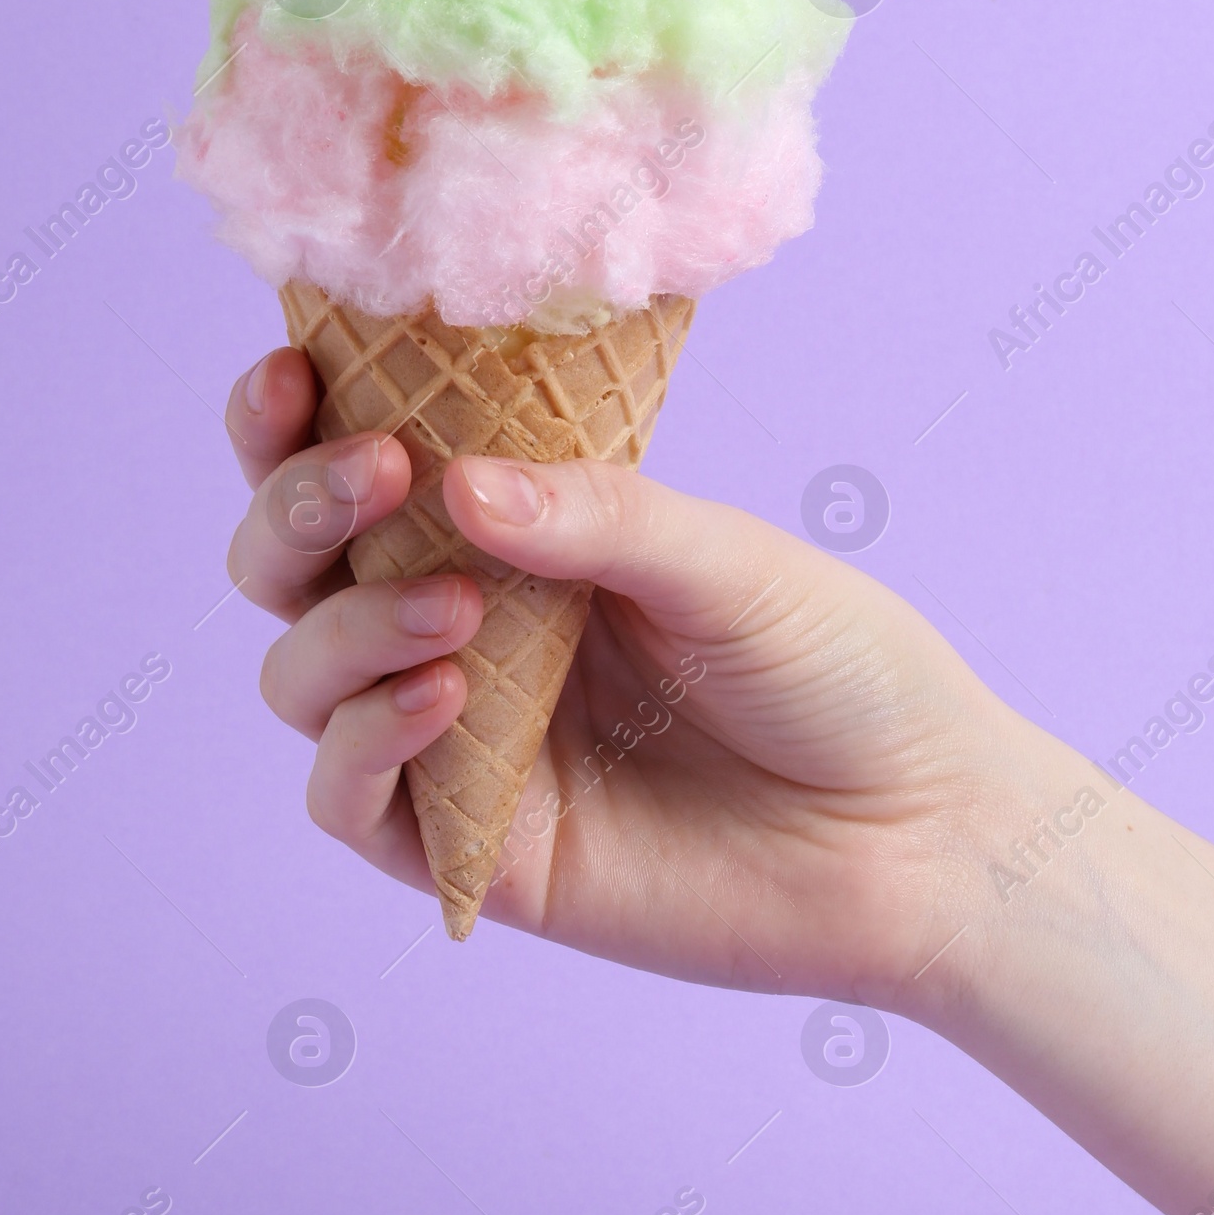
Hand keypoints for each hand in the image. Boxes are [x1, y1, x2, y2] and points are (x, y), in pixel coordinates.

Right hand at [224, 346, 1035, 1002]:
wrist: (924, 839)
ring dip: (341, 626)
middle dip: (294, 506)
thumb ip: (599, 518)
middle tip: (373, 473)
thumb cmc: (840, 671)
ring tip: (453, 609)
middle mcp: (465, 627)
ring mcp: (461, 740)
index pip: (362, 461)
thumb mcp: (729, 562)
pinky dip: (365, 742)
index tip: (293, 366)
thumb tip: (452, 481)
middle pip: (290, 563)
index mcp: (519, 533)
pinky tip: (448, 700)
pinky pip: (348, 801)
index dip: (296, 417)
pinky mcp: (475, 848)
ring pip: (300, 676)